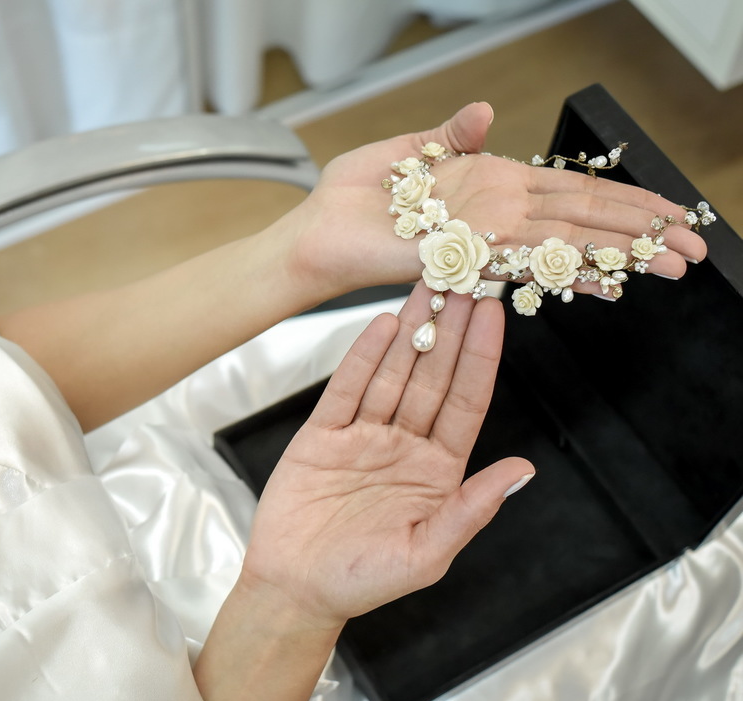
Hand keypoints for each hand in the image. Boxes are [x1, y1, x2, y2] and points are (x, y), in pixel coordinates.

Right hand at [239, 282, 533, 631]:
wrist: (295, 591)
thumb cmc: (363, 582)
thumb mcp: (427, 554)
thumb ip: (471, 510)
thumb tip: (523, 471)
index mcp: (438, 472)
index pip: (466, 403)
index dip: (480, 359)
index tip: (494, 315)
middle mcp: (404, 446)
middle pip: (432, 377)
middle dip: (450, 329)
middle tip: (466, 276)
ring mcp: (363, 437)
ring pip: (392, 374)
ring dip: (411, 330)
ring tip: (427, 283)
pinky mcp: (322, 436)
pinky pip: (346, 390)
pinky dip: (362, 358)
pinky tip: (382, 325)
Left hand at [282, 102, 707, 301]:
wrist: (312, 233)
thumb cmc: (351, 199)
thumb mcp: (405, 153)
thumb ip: (449, 137)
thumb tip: (483, 111)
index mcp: (489, 187)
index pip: (570, 193)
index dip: (621, 202)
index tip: (668, 212)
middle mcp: (495, 217)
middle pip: (584, 223)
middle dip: (642, 235)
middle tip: (694, 250)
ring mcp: (481, 239)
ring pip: (566, 245)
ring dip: (622, 256)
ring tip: (671, 267)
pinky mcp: (460, 257)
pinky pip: (521, 263)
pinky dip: (566, 271)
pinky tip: (606, 282)